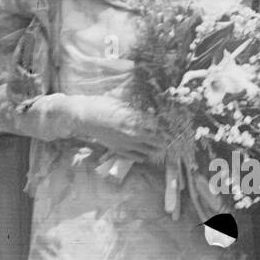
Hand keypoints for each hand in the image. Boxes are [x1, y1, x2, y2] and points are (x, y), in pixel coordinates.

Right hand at [22, 94, 163, 160]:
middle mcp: (132, 134)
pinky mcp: (118, 150)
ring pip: (149, 151)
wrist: (83, 117)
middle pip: (157, 141)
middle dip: (166, 139)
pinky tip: (147, 151)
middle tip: (172, 137)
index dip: (169, 128)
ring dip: (157, 148)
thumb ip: (139, 107)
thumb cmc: (102, 105)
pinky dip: (144, 155)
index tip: (176, 126)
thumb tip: (154, 107)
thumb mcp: (122, 102)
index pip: (159, 127)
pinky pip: (137, 157)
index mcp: (134, 120)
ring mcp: (126, 144)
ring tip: (162, 145)